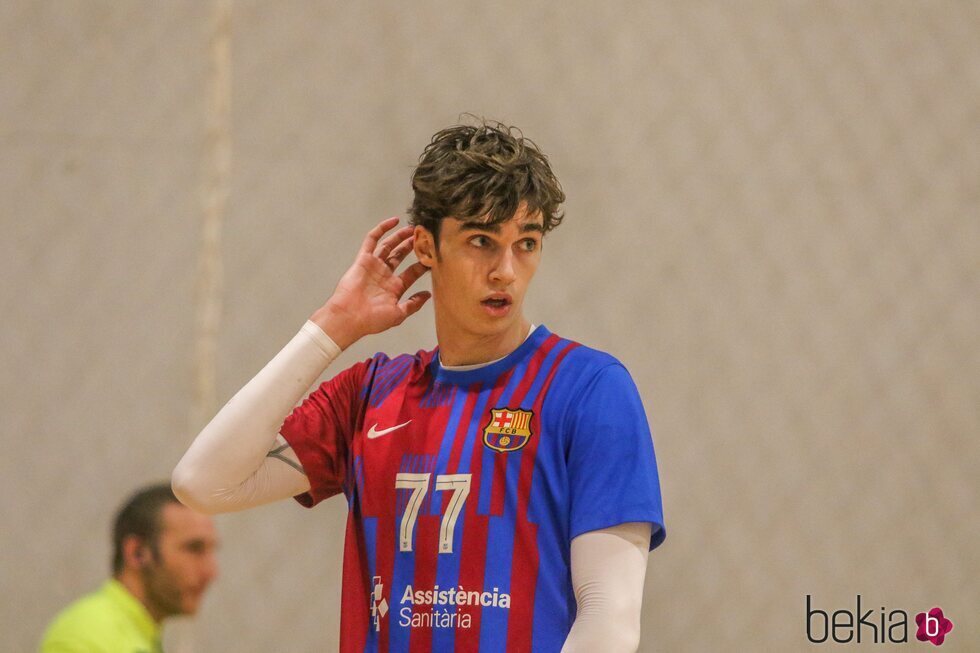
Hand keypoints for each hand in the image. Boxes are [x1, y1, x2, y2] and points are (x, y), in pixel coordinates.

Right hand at [311, 217, 430, 348]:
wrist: (350, 316)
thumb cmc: (373, 319)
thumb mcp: (399, 314)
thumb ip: (414, 304)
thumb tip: (428, 294)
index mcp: (394, 288)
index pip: (412, 272)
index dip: (423, 264)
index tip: (434, 256)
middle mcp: (385, 275)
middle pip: (401, 256)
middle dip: (412, 246)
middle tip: (424, 237)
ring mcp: (374, 266)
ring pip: (389, 246)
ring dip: (400, 236)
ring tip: (414, 229)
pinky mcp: (363, 259)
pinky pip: (372, 240)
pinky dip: (382, 229)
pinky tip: (394, 221)